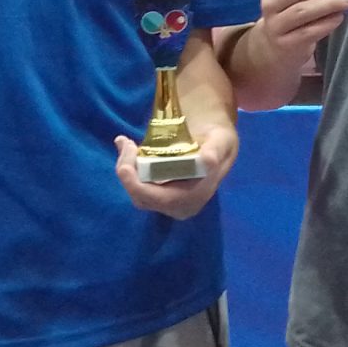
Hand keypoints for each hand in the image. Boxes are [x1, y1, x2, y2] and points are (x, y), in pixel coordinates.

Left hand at [113, 121, 236, 220]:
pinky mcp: (160, 195)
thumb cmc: (220, 141)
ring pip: (137, 193)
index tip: (128, 157)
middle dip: (127, 171)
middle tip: (125, 142)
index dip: (136, 183)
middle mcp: (180, 206)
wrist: (219, 146)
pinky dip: (130, 169)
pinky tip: (130, 148)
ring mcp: (169, 203)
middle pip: (142, 197)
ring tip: (126, 143)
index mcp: (195, 198)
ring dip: (126, 169)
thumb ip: (216, 150)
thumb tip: (207, 160)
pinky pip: (138, 187)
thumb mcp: (222, 140)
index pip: (158, 200)